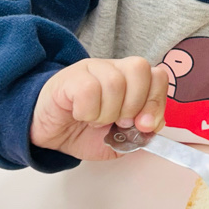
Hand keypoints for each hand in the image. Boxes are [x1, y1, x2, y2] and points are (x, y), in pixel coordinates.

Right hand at [30, 57, 168, 160]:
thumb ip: (142, 134)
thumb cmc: (85, 132)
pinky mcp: (70, 77)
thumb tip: (153, 125)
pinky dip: (88, 112)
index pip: (158, 76)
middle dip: (134, 104)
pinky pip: (89, 90)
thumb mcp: (120, 140)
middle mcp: (114, 68)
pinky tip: (80, 115)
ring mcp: (92, 69)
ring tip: (95, 121)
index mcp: (131, 81)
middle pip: (139, 68)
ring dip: (107, 112)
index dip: (156, 101)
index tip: (145, 125)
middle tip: (119, 122)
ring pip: (114, 82)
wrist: (51, 134)